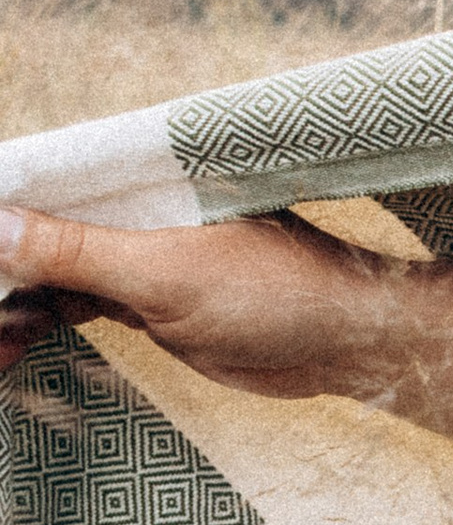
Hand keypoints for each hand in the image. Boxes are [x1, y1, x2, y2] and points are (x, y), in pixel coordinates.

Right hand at [0, 203, 411, 400]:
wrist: (347, 345)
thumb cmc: (276, 292)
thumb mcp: (164, 272)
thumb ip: (77, 252)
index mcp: (141, 181)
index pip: (48, 179)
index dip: (5, 207)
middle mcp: (134, 211)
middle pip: (42, 228)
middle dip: (4, 261)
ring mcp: (138, 259)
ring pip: (52, 272)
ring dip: (14, 299)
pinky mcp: (148, 306)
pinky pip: (77, 305)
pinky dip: (41, 321)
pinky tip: (11, 340)